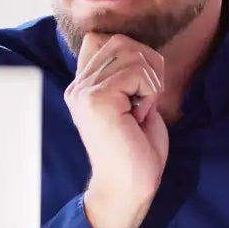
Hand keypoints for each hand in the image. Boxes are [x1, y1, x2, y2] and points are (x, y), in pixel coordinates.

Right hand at [64, 33, 169, 227]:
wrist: (127, 189)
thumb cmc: (136, 152)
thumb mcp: (133, 102)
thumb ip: (128, 73)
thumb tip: (138, 46)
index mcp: (82, 86)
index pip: (104, 38)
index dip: (132, 54)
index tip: (138, 89)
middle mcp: (78, 86)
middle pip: (120, 41)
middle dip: (147, 64)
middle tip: (145, 100)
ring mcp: (84, 92)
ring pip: (131, 53)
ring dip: (150, 80)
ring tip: (141, 109)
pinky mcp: (96, 99)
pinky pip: (137, 72)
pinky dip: (150, 91)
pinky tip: (140, 115)